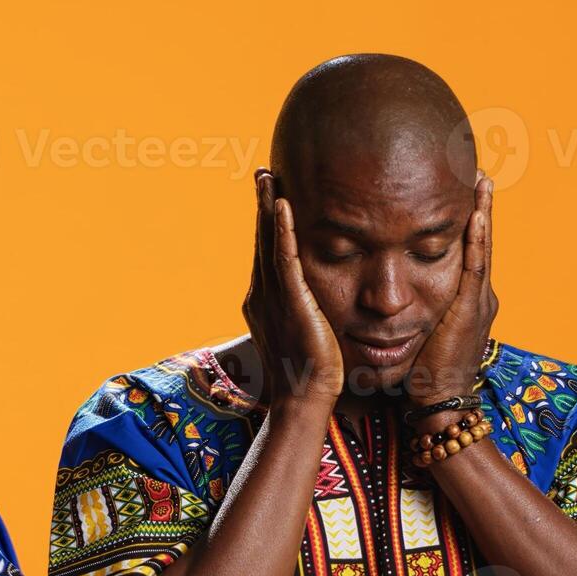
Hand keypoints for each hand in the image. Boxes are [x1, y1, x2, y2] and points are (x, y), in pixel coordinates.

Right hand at [243, 170, 342, 407]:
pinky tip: (283, 204)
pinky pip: (284, 258)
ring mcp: (273, 298)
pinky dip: (281, 230)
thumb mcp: (305, 336)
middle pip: (262, 240)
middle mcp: (263, 295)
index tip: (272, 194)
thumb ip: (304, 315)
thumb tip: (315, 306)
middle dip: (263, 206)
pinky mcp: (291, 302)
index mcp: (267, 302)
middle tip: (264, 173)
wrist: (305, 402)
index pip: (268, 253)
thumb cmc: (311, 377)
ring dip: (268, 207)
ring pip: (268, 242)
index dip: (268, 223)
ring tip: (269, 176)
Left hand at [407, 169, 498, 405]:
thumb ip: (411, 307)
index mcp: (466, 299)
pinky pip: (474, 266)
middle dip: (480, 207)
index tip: (464, 190)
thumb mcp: (419, 330)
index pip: (467, 250)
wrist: (438, 402)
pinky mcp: (470, 309)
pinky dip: (477, 239)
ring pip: (481, 247)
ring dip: (483, 212)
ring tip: (482, 180)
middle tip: (479, 172)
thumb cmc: (423, 372)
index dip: (468, 220)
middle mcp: (478, 295)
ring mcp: (478, 301)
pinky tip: (476, 214)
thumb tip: (387, 291)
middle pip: (479, 241)